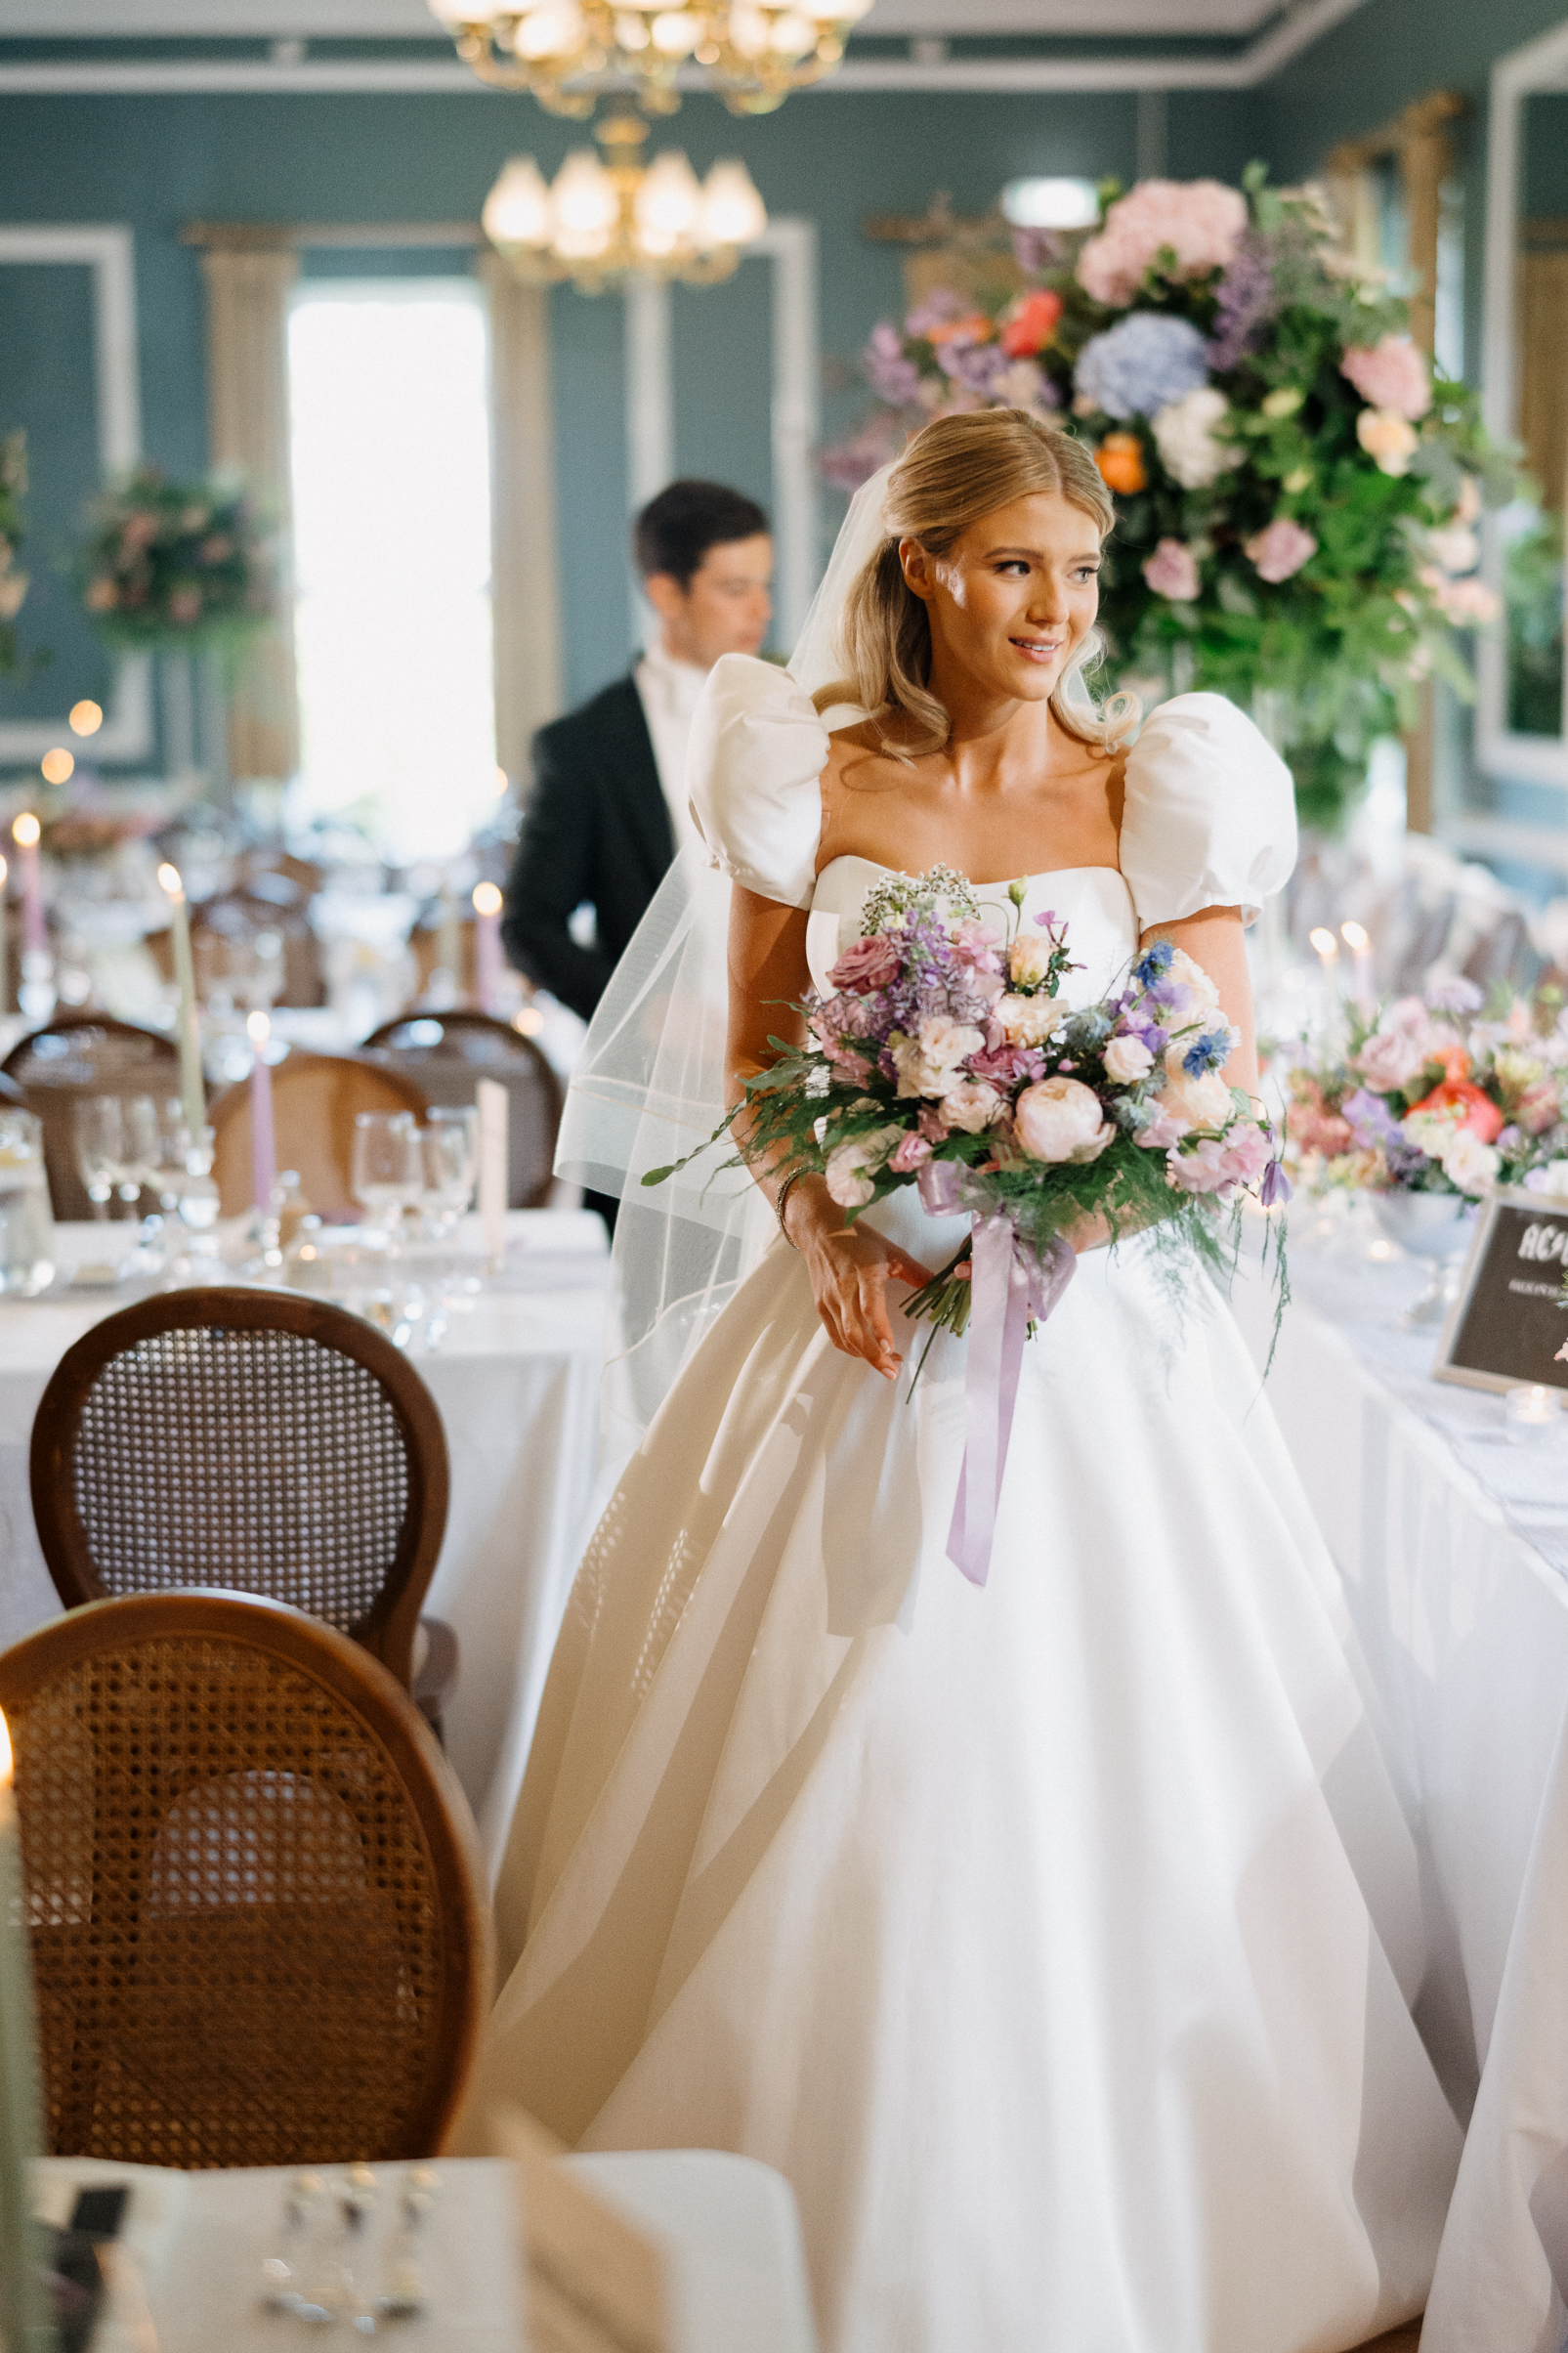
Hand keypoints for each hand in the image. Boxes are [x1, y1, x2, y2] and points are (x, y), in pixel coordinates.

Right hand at [784, 1178, 933, 1379]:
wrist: (819, 1230)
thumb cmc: (858, 1239)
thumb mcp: (891, 1252)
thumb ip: (916, 1272)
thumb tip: (942, 1287)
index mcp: (863, 1274)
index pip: (869, 1306)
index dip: (879, 1329)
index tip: (890, 1348)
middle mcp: (843, 1290)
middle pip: (855, 1330)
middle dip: (874, 1356)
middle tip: (894, 1370)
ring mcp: (830, 1300)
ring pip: (844, 1337)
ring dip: (865, 1356)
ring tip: (888, 1365)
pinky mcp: (821, 1306)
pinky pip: (834, 1335)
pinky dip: (850, 1349)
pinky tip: (867, 1353)